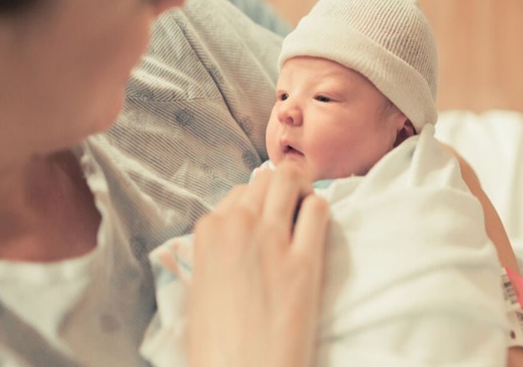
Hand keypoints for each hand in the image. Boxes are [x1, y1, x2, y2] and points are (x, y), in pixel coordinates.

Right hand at [188, 163, 329, 366]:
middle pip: (267, 178)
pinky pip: (319, 209)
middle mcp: (238, 225)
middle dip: (283, 189)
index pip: (240, 192)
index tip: (268, 219)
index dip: (258, 204)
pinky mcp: (304, 260)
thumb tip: (231, 243)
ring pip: (291, 178)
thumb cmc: (217, 345)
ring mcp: (271, 239)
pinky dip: (322, 212)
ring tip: (307, 215)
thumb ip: (214, 255)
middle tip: (293, 212)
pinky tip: (319, 231)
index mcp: (208, 233)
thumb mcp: (200, 290)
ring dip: (303, 191)